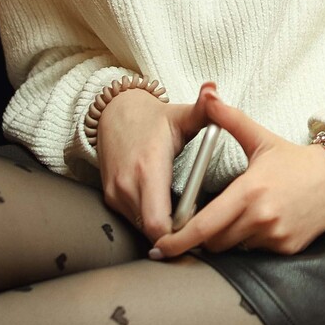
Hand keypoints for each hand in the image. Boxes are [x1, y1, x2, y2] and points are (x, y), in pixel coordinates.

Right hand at [97, 81, 216, 245]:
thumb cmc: (153, 118)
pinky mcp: (110, 198)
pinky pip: (134, 221)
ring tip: (186, 218)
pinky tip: (167, 211)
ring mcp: (116, 194)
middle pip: (152, 233)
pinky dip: (150, 222)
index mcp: (148, 168)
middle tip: (199, 228)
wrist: (114, 114)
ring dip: (163, 229)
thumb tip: (213, 90)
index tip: (200, 228)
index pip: (159, 223)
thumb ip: (203, 108)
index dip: (180, 234)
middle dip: (176, 235)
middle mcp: (127, 185)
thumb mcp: (181, 114)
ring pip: (142, 230)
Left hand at [149, 92, 324, 258]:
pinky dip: (252, 241)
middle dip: (204, 234)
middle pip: (214, 241)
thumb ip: (230, 118)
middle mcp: (261, 217)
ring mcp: (275, 235)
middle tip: (205, 221)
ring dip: (229, 237)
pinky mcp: (287, 248)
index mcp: (249, 190)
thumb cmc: (294, 160)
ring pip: (234, 248)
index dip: (178, 240)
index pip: (204, 225)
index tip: (161, 246)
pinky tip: (263, 221)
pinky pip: (256, 251)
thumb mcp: (260, 137)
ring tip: (241, 215)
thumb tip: (208, 95)